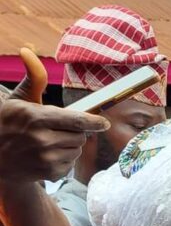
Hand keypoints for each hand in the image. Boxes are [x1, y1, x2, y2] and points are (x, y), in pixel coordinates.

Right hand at [0, 50, 108, 181]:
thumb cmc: (10, 122)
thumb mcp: (19, 99)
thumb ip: (33, 78)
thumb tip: (27, 51)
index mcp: (35, 117)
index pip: (75, 121)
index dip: (94, 122)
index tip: (104, 123)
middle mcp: (42, 140)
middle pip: (80, 136)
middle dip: (74, 131)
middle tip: (56, 129)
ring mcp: (46, 159)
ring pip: (77, 150)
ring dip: (69, 145)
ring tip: (49, 142)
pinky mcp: (50, 173)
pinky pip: (70, 164)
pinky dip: (64, 159)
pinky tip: (47, 155)